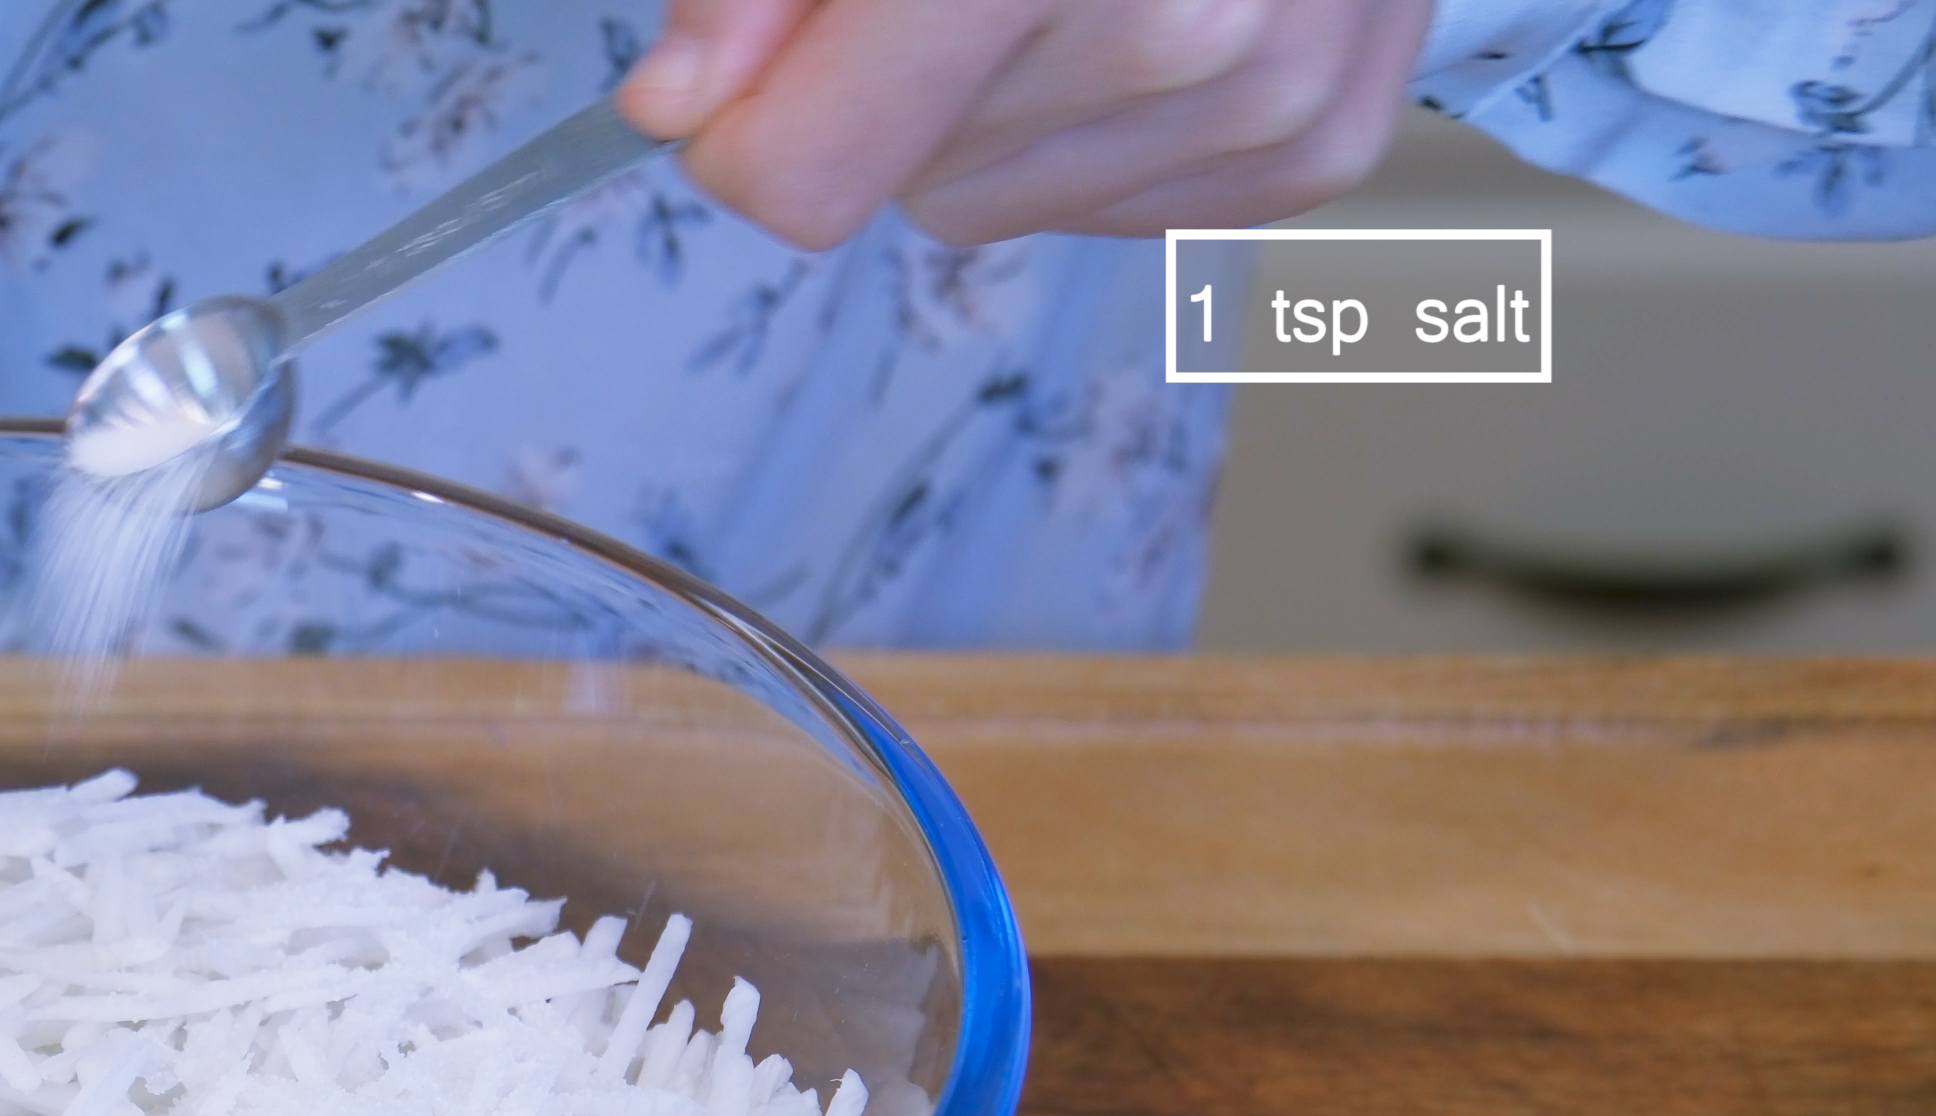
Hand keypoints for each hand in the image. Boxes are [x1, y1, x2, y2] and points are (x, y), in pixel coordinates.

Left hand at [618, 0, 1430, 249]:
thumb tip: (677, 105)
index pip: (810, 172)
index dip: (748, 129)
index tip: (747, 60)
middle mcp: (1181, 30)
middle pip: (905, 187)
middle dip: (895, 83)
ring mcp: (1271, 99)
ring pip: (998, 205)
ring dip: (997, 108)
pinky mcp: (1323, 148)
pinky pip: (1113, 211)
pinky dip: (1100, 127)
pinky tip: (1143, 10)